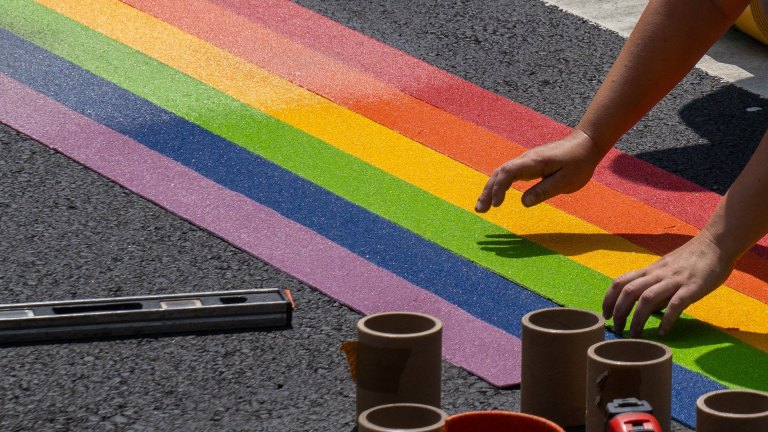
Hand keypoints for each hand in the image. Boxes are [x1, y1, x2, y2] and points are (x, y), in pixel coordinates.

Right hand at [474, 129, 602, 211]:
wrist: (585, 144)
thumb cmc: (578, 163)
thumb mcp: (566, 181)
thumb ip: (544, 191)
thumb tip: (523, 202)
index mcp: (534, 162)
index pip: (508, 172)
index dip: (498, 188)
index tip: (496, 205)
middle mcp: (526, 159)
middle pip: (499, 173)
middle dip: (487, 191)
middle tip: (479, 210)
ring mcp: (525, 161)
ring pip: (501, 173)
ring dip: (490, 189)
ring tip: (481, 207)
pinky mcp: (528, 165)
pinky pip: (508, 174)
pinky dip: (498, 186)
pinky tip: (495, 196)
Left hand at [602, 232, 734, 337]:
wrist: (716, 244)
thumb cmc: (691, 259)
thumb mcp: (666, 270)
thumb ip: (655, 287)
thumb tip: (646, 310)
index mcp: (650, 270)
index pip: (620, 282)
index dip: (608, 299)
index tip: (605, 315)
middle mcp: (658, 274)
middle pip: (629, 291)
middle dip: (619, 311)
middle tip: (617, 329)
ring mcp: (674, 280)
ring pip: (647, 298)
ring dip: (637, 318)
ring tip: (635, 335)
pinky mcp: (692, 287)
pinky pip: (675, 304)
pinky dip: (666, 319)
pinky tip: (663, 332)